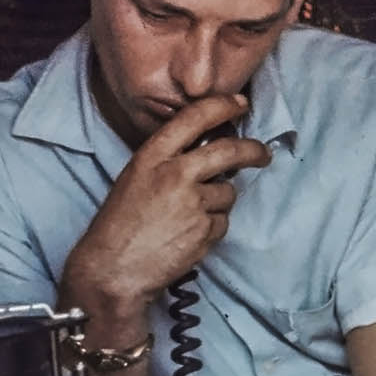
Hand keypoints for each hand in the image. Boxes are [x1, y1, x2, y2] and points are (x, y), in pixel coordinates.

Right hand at [63, 94, 270, 310]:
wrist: (112, 270)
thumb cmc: (118, 226)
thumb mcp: (135, 179)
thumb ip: (168, 162)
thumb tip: (204, 153)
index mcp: (152, 157)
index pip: (194, 117)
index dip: (223, 106)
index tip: (240, 104)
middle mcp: (176, 174)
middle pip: (229, 151)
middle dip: (253, 150)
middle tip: (262, 154)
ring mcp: (193, 203)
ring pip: (228, 193)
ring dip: (219, 202)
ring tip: (191, 217)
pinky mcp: (205, 231)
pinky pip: (222, 222)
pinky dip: (212, 227)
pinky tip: (189, 235)